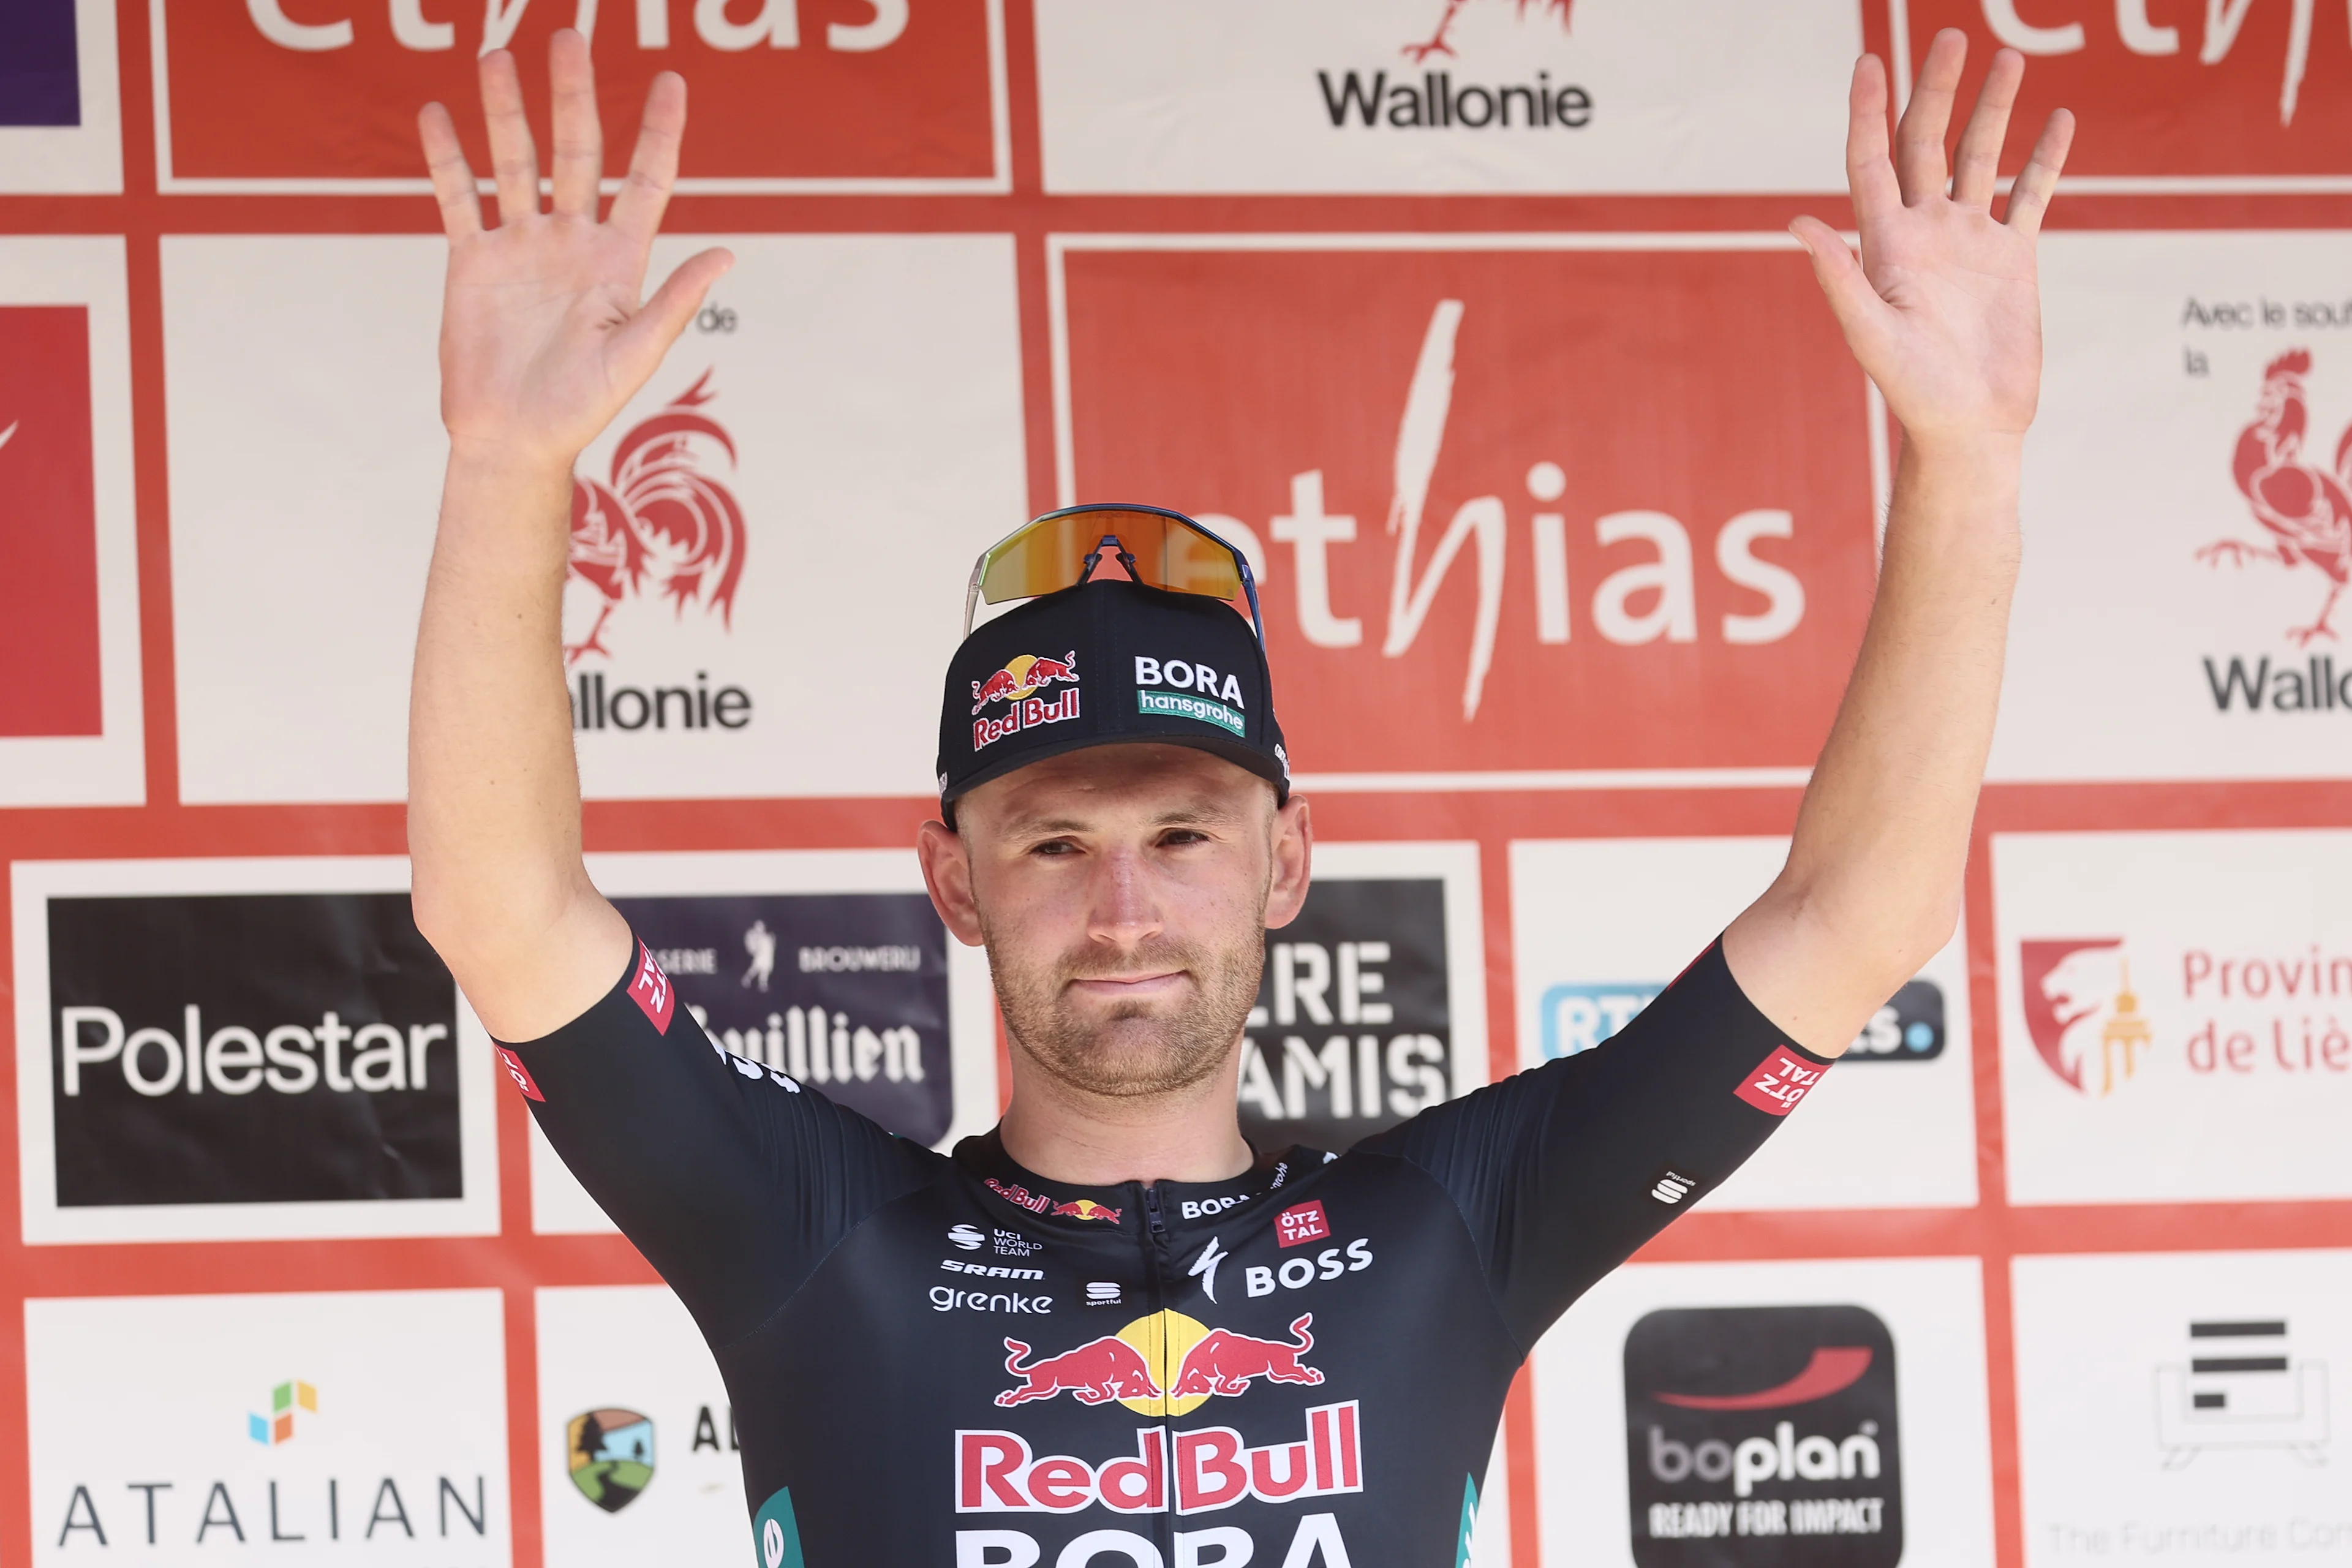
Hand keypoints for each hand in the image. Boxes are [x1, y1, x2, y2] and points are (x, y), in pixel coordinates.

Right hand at [418, 31, 730, 471]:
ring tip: (497, 55)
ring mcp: (521, 246)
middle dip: (573, 95)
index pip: (645, 181)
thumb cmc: (581, 409)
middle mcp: (572, 242)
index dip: (659, 132)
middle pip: (575, 152)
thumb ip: (674, 302)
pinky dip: (447, 159)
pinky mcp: (472, 261)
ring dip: (506, 109)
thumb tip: (727, 253)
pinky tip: (438, 116)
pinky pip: (459, 198)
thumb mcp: (634, 356)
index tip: (671, 80)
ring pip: (514, 161)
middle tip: (569, 35)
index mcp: (619, 261)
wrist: (513, 439)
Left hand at [1791, 31, 2072, 450]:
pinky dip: (2044, 160)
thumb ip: (1839, 278)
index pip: (1871, 161)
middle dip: (1936, 91)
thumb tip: (1795, 223)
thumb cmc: (1914, 392)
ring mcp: (1969, 242)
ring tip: (2009, 59)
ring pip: (1981, 158)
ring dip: (1993, 110)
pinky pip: (2030, 197)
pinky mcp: (2012, 260)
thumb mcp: (1871, 334)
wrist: (1969, 428)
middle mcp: (1925, 232)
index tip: (1868, 62)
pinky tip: (2059, 122)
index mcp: (1886, 244)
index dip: (1867, 112)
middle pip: (1927, 144)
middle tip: (1949, 36)